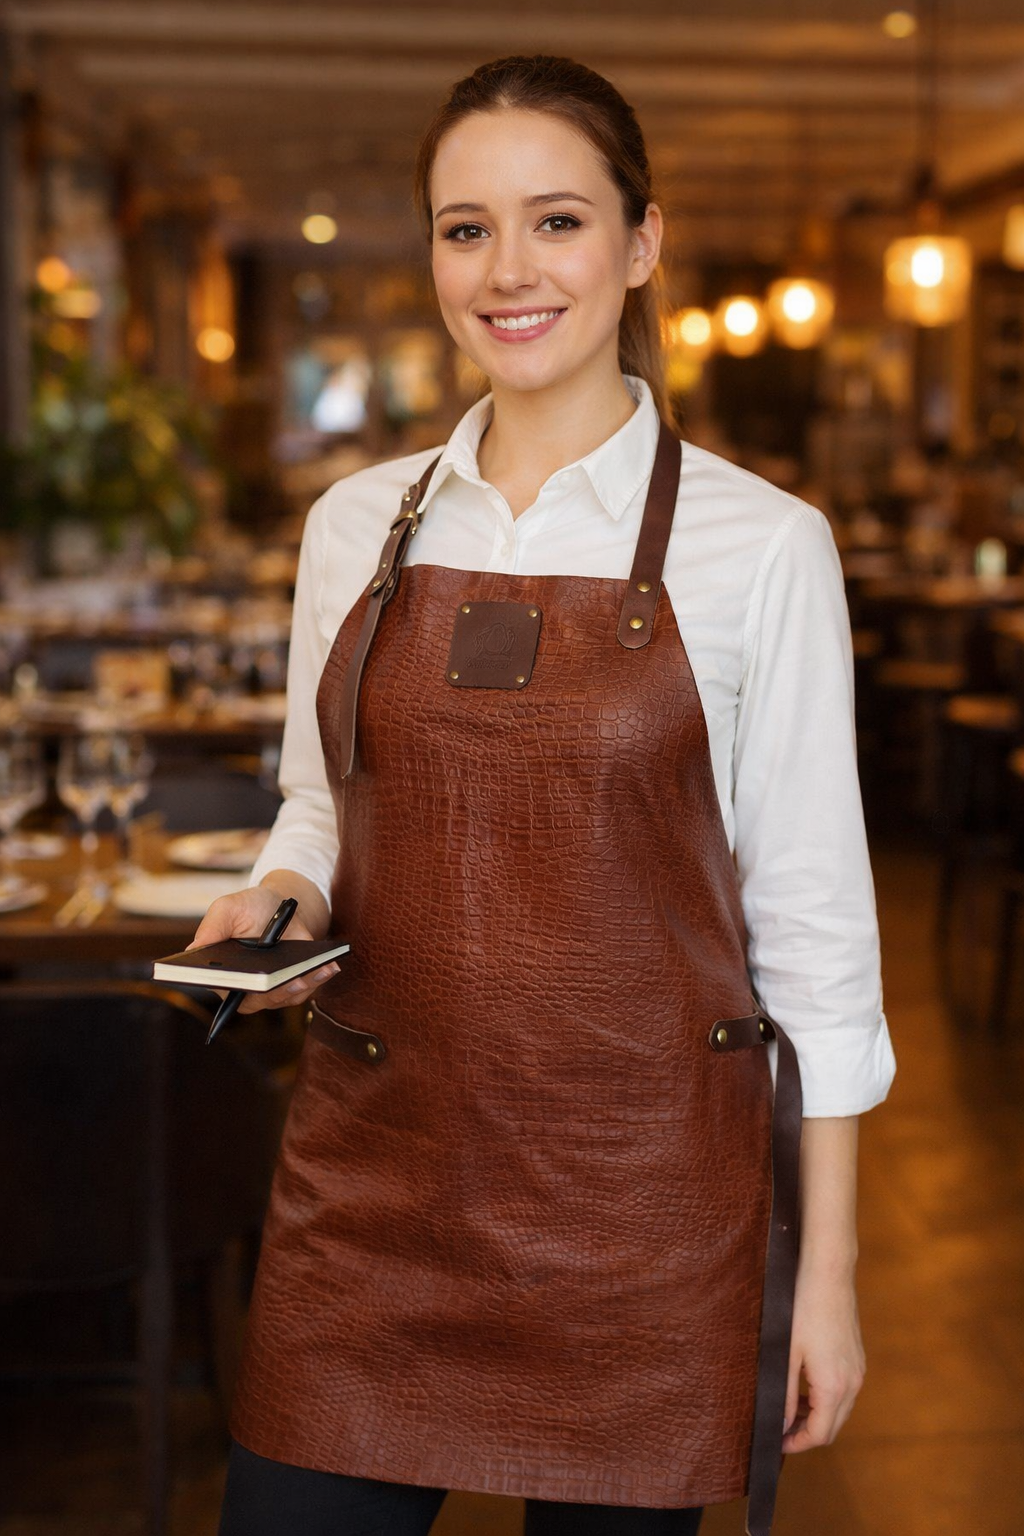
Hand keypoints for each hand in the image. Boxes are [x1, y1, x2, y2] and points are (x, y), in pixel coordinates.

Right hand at [187, 884, 340, 1013]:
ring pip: (281, 997)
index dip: (228, 985)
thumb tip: (193, 950)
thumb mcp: (229, 908)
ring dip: (300, 985)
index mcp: (218, 970)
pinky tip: (328, 966)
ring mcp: (267, 991)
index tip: (243, 983)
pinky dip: (316, 979)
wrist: (282, 906)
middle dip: (272, 991)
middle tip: (290, 980)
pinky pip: (303, 990)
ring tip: (316, 971)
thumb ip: (212, 925)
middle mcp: (241, 987)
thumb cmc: (251, 908)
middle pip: (253, 998)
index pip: (218, 984)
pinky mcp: (290, 987)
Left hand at [781, 1262, 865, 1453]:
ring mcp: (858, 1370)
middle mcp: (852, 1383)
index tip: (779, 1443)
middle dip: (808, 1434)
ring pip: (841, 1410)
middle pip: (833, 1427)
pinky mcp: (857, 1359)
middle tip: (782, 1430)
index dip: (799, 1444)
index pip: (821, 1434)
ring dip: (818, 1416)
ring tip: (791, 1408)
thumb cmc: (803, 1309)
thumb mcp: (787, 1353)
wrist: (829, 1274)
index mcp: (834, 1386)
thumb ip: (786, 1393)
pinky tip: (807, 1387)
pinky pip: (845, 1391)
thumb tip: (782, 1424)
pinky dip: (827, 1399)